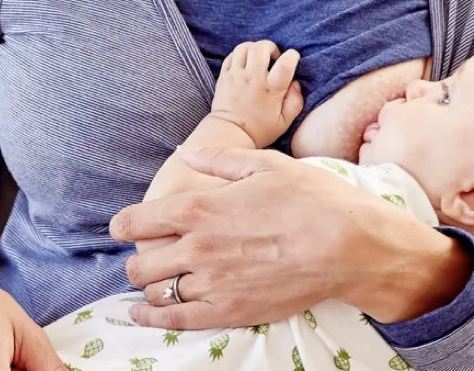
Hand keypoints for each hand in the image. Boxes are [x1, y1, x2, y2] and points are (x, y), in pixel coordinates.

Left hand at [109, 146, 463, 329]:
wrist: (350, 247)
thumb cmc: (312, 200)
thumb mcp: (266, 165)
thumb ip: (218, 160)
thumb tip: (187, 152)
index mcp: (201, 207)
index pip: (137, 221)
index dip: (123, 224)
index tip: (123, 226)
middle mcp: (197, 248)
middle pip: (139, 262)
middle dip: (137, 257)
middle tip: (149, 254)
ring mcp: (212, 283)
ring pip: (154, 292)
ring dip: (150, 287)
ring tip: (157, 282)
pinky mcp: (229, 312)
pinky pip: (174, 321)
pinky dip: (152, 318)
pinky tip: (143, 314)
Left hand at [211, 40, 303, 147]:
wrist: (230, 134)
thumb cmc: (259, 130)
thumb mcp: (285, 121)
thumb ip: (296, 101)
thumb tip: (296, 83)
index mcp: (271, 89)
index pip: (285, 62)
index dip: (292, 56)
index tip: (292, 60)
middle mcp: (253, 78)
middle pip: (261, 47)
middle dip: (271, 47)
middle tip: (273, 57)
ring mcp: (236, 76)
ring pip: (244, 47)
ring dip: (254, 48)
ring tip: (259, 58)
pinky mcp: (224, 76)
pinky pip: (232, 55)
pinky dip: (240, 54)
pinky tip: (246, 63)